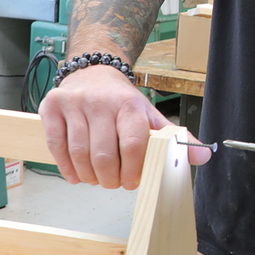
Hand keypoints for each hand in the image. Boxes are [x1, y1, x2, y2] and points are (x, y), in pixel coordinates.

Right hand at [39, 64, 211, 188]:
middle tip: (114, 183)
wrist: (94, 71)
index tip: (133, 181)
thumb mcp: (151, 115)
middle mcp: (101, 102)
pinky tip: (77, 175)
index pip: (133, 144)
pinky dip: (66, 167)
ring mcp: (74, 104)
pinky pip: (56, 146)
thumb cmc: (123, 100)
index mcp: (130, 105)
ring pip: (79, 153)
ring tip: (97, 179)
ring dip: (89, 176)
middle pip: (104, 154)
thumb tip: (203, 157)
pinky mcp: (52, 107)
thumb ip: (174, 138)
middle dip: (110, 178)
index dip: (134, 170)